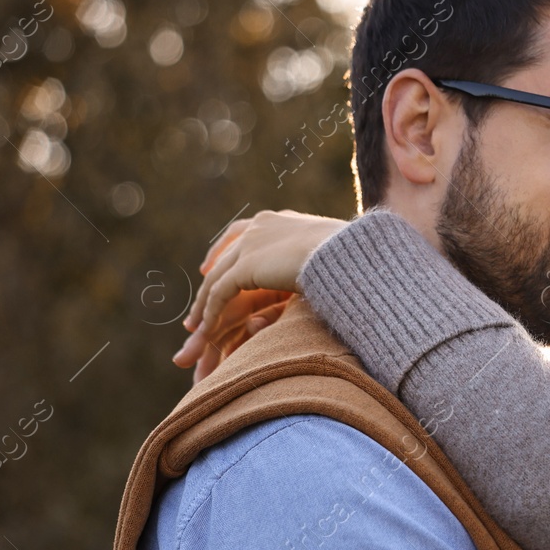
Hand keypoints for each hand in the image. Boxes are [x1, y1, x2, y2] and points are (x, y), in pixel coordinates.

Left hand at [174, 209, 345, 381]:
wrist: (350, 256)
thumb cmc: (353, 259)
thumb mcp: (331, 256)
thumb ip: (315, 262)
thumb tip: (327, 273)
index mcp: (280, 220)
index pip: (243, 232)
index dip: (225, 250)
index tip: (212, 266)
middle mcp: (260, 226)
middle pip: (225, 255)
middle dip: (210, 277)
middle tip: (200, 301)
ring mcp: (251, 244)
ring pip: (217, 277)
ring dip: (204, 303)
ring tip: (196, 325)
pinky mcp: (246, 266)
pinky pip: (220, 292)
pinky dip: (211, 311)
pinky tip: (207, 329)